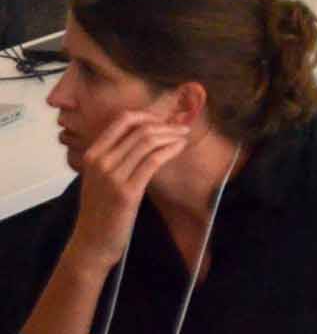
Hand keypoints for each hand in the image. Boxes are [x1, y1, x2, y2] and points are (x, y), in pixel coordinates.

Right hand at [65, 112, 189, 268]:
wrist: (91, 242)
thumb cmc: (100, 209)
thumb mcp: (100, 177)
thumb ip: (115, 155)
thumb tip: (146, 133)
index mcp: (92, 154)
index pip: (122, 120)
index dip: (148, 114)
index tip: (164, 119)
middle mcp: (100, 162)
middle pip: (139, 129)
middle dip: (165, 124)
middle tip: (181, 127)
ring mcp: (112, 176)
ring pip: (148, 141)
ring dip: (171, 135)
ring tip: (184, 136)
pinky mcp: (127, 192)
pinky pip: (154, 160)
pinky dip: (171, 149)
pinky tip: (180, 147)